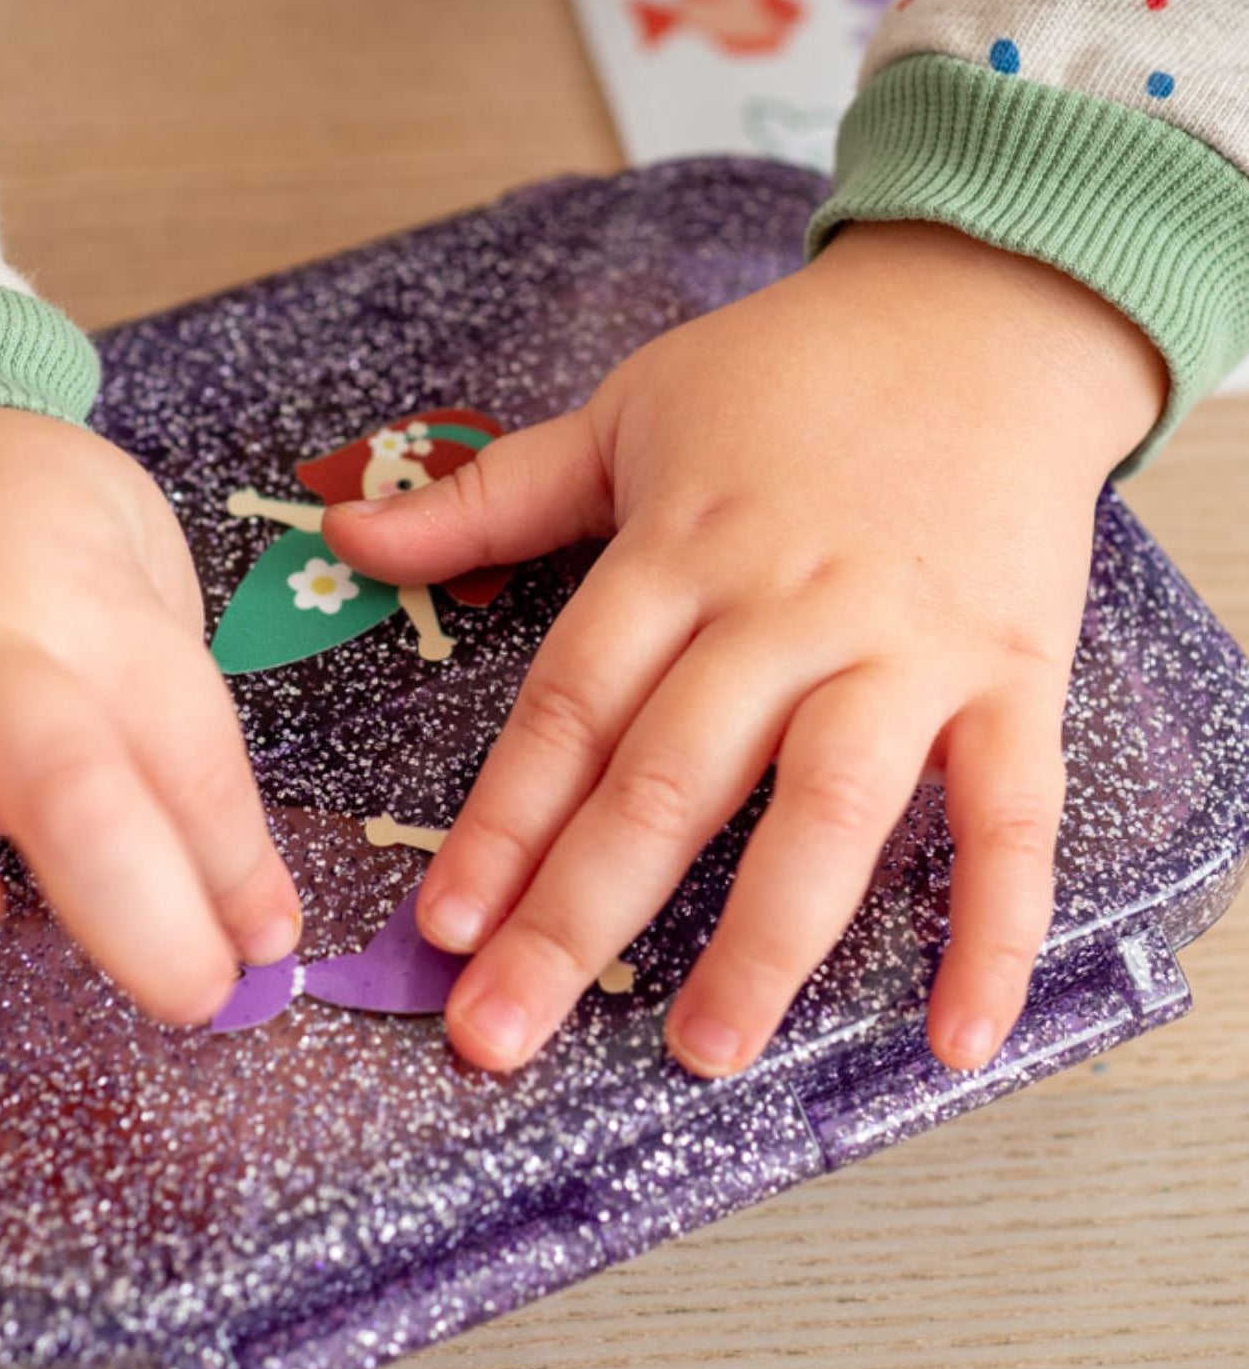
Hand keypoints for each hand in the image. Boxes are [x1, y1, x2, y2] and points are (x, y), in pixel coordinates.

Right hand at [0, 406, 300, 1025]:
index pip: (178, 742)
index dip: (228, 859)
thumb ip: (183, 758)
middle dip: (131, 893)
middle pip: (49, 756)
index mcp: (82, 606)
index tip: (256, 941)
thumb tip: (252, 924)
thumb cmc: (30, 541)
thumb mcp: (140, 608)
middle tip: (188, 990)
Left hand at [324, 223, 1164, 1077]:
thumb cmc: (793, 373)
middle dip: (578, 917)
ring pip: (823, 808)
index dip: (502, 822)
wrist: (987, 315)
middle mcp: (782, 612)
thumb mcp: (627, 413)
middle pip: (667, 779)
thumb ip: (491, 496)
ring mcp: (904, 649)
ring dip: (762, 941)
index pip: (569, 709)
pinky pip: (1011, 814)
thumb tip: (352, 540)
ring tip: (700, 1052)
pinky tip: (955, 1035)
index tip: (446, 929)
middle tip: (503, 1036)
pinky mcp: (1015, 674)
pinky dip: (994, 925)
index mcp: (675, 552)